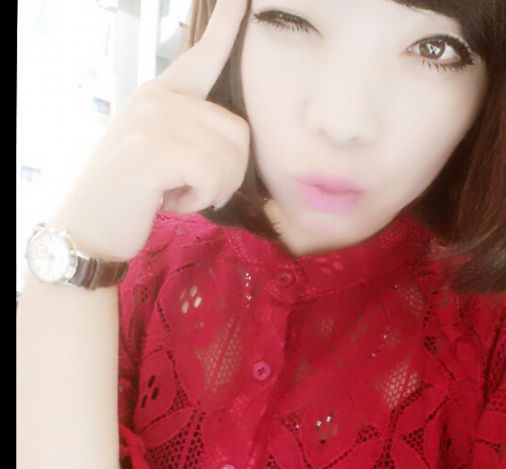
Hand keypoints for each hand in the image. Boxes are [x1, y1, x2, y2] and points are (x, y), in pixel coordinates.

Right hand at [50, 0, 250, 260]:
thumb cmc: (133, 193)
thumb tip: (236, 138)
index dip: (226, 29)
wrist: (89, 226)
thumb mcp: (161, 151)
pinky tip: (172, 203)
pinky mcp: (155, 150)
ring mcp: (154, 120)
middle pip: (239, 131)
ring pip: (229, 157)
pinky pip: (213, 175)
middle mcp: (158, 98)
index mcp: (161, 94)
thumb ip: (191, 132)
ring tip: (177, 193)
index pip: (201, 57)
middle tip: (195, 189)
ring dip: (213, 190)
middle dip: (228, 174)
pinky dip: (201, 199)